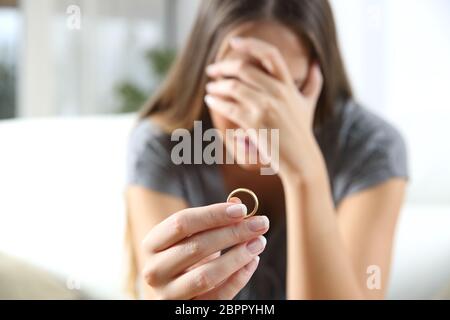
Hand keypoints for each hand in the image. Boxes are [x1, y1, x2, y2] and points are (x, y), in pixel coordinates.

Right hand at [141, 200, 268, 299]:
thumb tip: (237, 204)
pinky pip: (219, 296)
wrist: (172, 290)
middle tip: (261, 224)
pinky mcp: (188, 310)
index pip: (182, 223)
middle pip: (197, 246)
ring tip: (259, 242)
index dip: (213, 214)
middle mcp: (155, 270)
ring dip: (238, 256)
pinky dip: (239, 278)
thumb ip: (211, 218)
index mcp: (152, 244)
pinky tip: (253, 261)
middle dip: (233, 233)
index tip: (242, 210)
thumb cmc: (183, 256)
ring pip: (207, 275)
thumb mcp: (191, 235)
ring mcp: (169, 294)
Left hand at [205, 37, 323, 178]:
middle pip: (244, 68)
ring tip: (210, 87)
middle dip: (223, 67)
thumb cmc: (302, 131)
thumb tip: (316, 64)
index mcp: (288, 85)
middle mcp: (278, 92)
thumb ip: (313, 82)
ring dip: (217, 85)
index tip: (233, 42)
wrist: (301, 159)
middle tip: (212, 70)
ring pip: (234, 86)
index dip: (250, 44)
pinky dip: (216, 101)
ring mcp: (266, 107)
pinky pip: (230, 107)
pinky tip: (210, 100)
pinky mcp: (255, 123)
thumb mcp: (309, 104)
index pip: (270, 54)